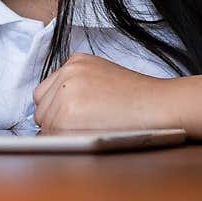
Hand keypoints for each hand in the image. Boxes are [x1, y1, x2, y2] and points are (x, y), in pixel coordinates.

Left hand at [32, 53, 170, 130]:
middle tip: (82, 128)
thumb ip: (77, 86)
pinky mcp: (67, 113)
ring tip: (87, 132)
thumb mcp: (103, 77)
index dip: (56, 108)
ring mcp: (65, 91)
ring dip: (59, 131)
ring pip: (44, 122)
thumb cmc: (137, 98)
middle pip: (42, 106)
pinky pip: (51, 133)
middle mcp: (67, 72)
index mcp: (75, 61)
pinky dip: (63, 139)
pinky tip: (85, 135)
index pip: (46, 91)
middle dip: (55, 120)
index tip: (70, 119)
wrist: (159, 106)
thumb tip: (54, 109)